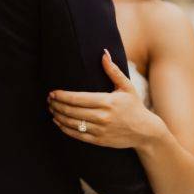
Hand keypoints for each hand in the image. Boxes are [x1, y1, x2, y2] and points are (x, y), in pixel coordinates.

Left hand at [48, 50, 163, 148]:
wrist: (145, 131)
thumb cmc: (134, 106)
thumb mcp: (127, 86)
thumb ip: (113, 70)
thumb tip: (104, 53)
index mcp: (107, 102)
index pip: (77, 99)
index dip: (62, 96)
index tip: (53, 92)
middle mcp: (102, 117)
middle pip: (72, 111)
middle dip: (57, 105)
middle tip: (49, 100)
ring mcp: (100, 130)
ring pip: (72, 123)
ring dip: (58, 116)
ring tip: (51, 109)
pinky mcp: (99, 141)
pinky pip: (77, 135)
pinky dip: (65, 129)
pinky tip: (58, 122)